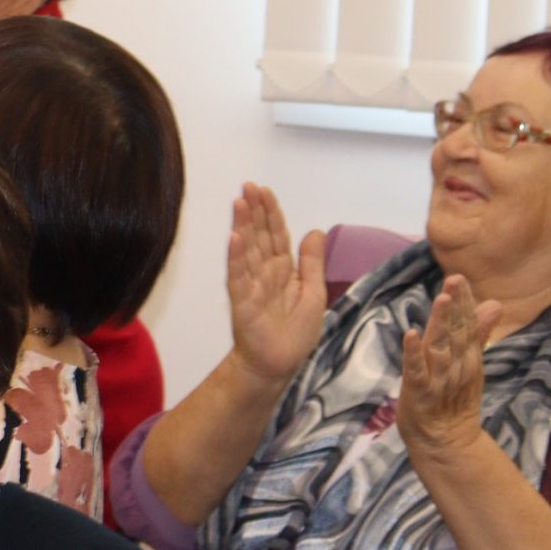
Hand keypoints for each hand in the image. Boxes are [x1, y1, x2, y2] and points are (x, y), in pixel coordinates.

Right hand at [226, 184, 327, 385]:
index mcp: (283, 269)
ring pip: (248, 249)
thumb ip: (313, 262)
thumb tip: (315, 230)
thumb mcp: (314, 293)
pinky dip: (236, 257)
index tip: (264, 191)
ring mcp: (251, 283)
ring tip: (240, 203)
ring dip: (243, 225)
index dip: (271, 212)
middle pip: (260, 235)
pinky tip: (235, 238)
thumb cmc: (296, 332)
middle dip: (255, 211)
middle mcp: (264, 271)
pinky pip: (238, 275)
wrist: (279, 363)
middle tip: (249, 186)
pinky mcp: (242, 300)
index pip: (277, 234)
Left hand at [399, 275, 500, 463]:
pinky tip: (411, 334)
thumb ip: (479, 333)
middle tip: (454, 280)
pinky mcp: (419, 392)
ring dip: (441, 324)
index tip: (460, 279)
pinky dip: (413, 353)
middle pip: (457, 334)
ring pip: (440, 348)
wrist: (446, 442)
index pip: (467, 326)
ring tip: (441, 300)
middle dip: (456, 307)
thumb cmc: (454, 398)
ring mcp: (438, 379)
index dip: (464, 303)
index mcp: (467, 358)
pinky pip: (416, 371)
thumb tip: (494, 304)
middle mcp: (455, 366)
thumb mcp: (471, 364)